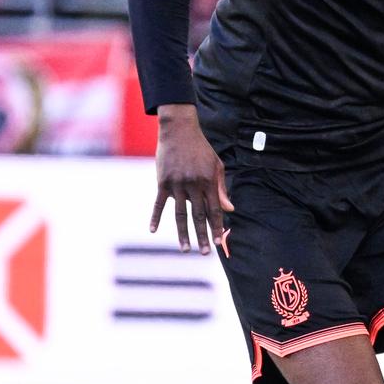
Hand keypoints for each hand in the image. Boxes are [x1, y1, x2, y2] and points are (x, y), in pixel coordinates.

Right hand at [151, 104, 233, 253]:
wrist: (179, 130)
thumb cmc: (200, 149)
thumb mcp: (216, 166)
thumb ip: (221, 188)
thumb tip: (230, 209)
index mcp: (209, 182)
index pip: (215, 210)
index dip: (218, 227)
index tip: (220, 242)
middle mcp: (194, 185)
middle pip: (199, 215)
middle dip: (203, 236)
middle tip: (206, 252)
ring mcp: (177, 184)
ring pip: (180, 214)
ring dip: (184, 233)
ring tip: (186, 250)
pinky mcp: (162, 182)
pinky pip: (159, 203)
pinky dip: (155, 217)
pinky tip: (153, 230)